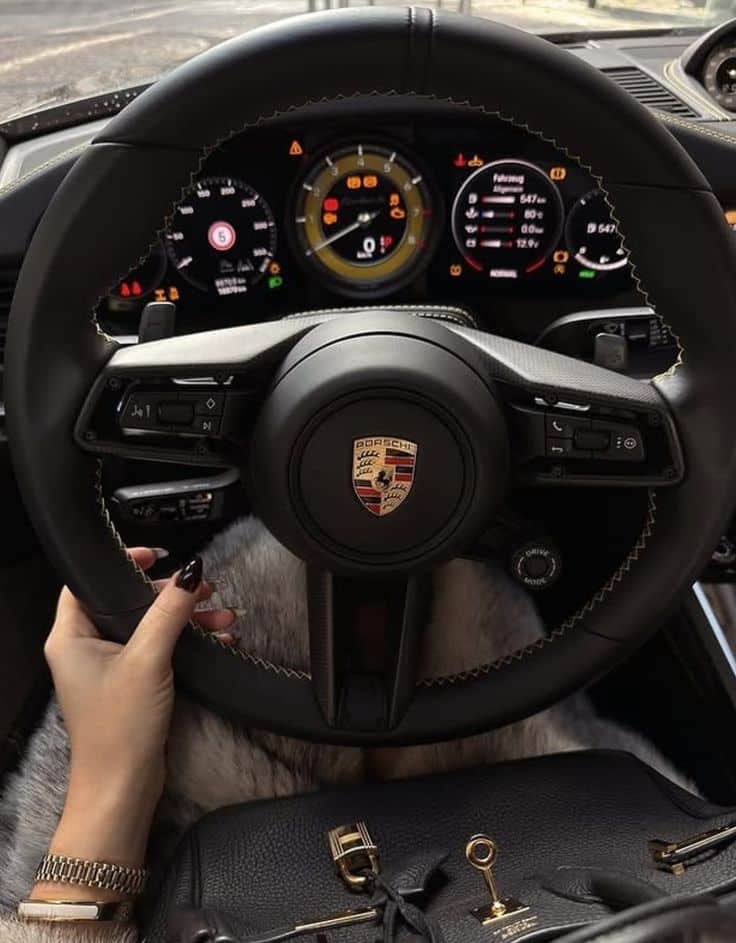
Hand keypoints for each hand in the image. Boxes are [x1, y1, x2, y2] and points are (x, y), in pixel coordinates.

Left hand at [35, 549, 235, 883]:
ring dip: (186, 618)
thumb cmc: (119, 726)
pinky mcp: (131, 684)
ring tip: (222, 614)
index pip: (88, 581)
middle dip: (170, 594)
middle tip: (203, 587)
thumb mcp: (147, 659)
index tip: (158, 556)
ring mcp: (109, 666)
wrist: (122, 789)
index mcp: (70, 635)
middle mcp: (85, 647)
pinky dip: (186, 641)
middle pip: (128, 600)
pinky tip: (218, 639)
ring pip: (149, 625)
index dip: (122, 563)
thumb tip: (190, 571)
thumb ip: (169, 612)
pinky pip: (159, 649)